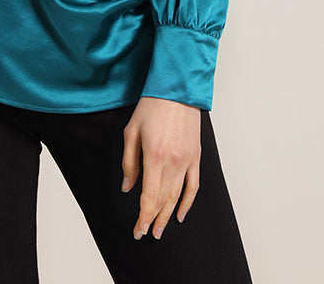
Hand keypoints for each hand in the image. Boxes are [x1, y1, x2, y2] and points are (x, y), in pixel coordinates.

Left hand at [121, 96, 201, 239]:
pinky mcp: (196, 157)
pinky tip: (180, 214)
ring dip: (168, 216)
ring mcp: (187, 160)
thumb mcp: (131, 131)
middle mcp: (173, 161)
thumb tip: (128, 187)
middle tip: (146, 233)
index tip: (137, 229)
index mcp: (154, 155)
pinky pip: (193, 185)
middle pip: (163, 200)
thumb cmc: (151, 107)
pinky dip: (187, 202)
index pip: (149, 196)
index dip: (143, 216)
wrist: (176, 90)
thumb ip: (129, 162)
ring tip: (160, 230)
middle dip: (153, 220)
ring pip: (177, 196)